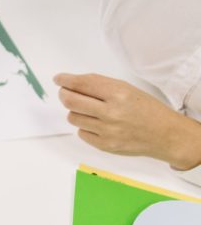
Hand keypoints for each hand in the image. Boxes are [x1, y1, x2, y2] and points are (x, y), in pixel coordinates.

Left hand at [55, 73, 200, 169]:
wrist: (165, 134)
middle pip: (70, 101)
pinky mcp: (105, 145)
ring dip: (76, 112)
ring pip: (73, 117)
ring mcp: (107, 131)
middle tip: (65, 93)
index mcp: (118, 94)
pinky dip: (85, 127)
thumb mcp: (127, 89)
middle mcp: (111, 112)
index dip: (65, 80)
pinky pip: (81, 133)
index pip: (81, 84)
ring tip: (90, 111)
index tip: (58, 79)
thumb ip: (99, 85)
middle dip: (64, 95)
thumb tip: (70, 83)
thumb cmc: (145, 109)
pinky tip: (98, 124)